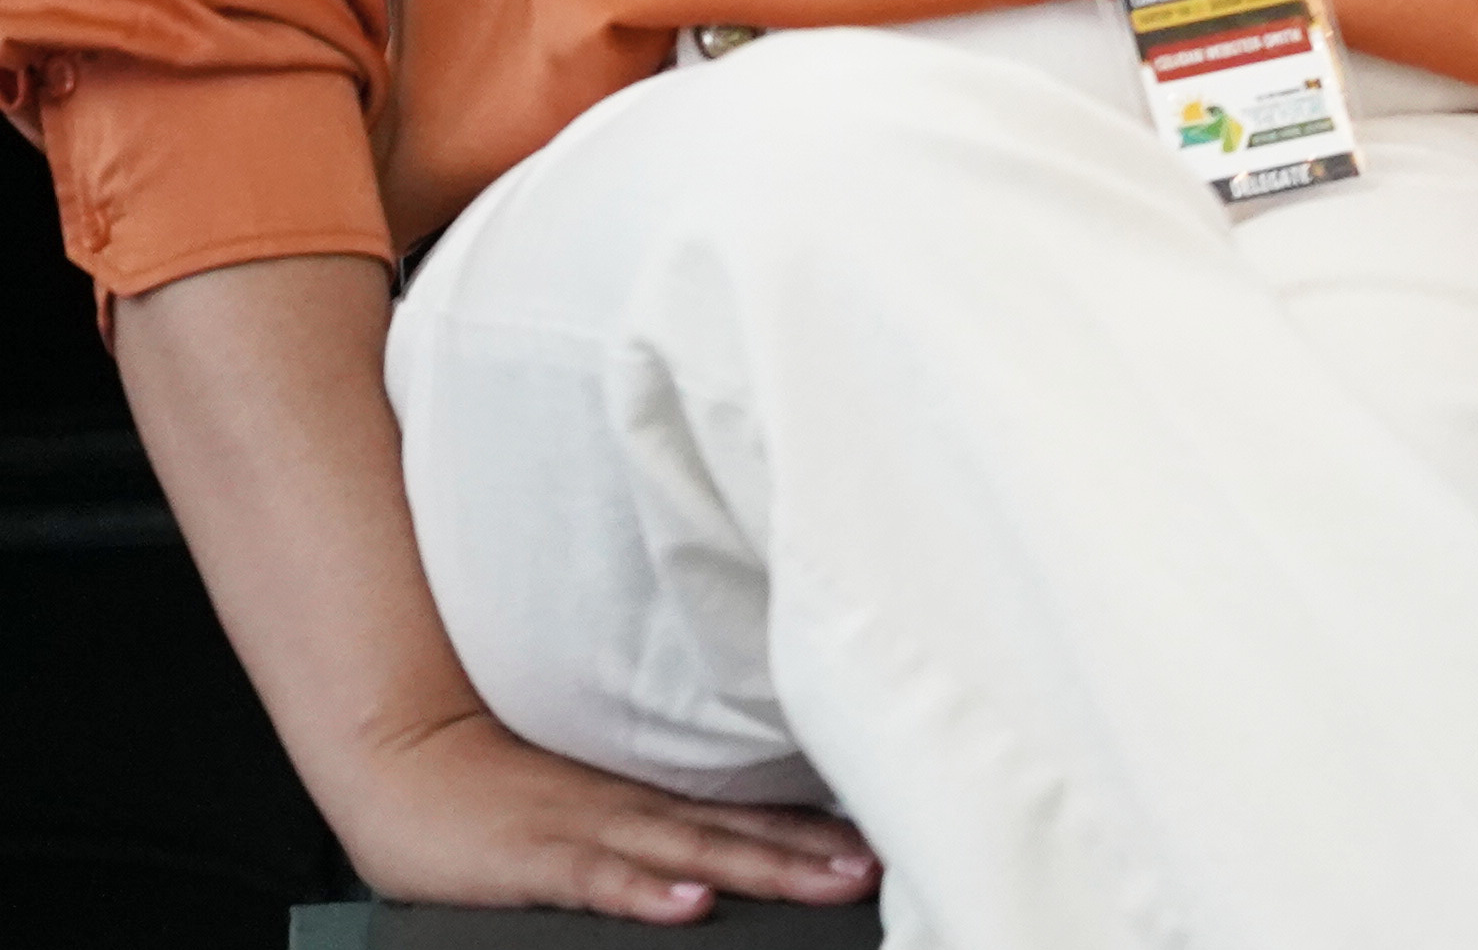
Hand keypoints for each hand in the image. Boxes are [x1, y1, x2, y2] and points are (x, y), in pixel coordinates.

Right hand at [325, 706, 873, 926]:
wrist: (404, 758)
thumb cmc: (496, 794)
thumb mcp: (592, 804)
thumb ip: (657, 820)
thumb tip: (731, 848)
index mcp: (652, 798)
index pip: (755, 813)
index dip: (823, 829)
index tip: (888, 841)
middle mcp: (634, 808)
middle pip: (743, 831)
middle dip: (817, 853)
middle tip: (883, 866)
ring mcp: (587, 829)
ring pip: (691, 850)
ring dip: (762, 868)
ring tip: (826, 880)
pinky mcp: (536, 859)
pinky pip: (600, 877)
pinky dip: (647, 890)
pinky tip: (690, 903)